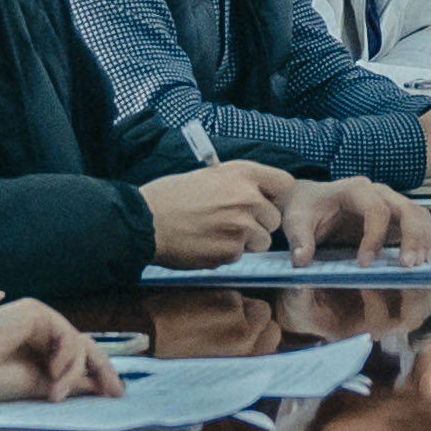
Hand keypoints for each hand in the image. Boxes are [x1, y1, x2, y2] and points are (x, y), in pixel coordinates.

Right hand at [0, 297, 114, 401]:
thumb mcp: (36, 389)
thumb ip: (65, 383)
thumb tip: (96, 388)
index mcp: (39, 351)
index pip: (77, 358)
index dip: (98, 374)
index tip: (115, 395)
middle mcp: (41, 333)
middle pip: (85, 347)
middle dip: (103, 370)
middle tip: (116, 392)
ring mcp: (39, 321)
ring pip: (79, 344)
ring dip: (74, 372)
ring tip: (57, 394)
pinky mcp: (36, 312)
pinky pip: (68, 336)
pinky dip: (67, 359)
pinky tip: (53, 375)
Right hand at [137, 160, 285, 265]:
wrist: (146, 221)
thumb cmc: (171, 196)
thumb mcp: (209, 176)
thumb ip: (238, 184)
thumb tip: (259, 195)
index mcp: (242, 173)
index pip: (284, 183)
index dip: (276, 196)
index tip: (266, 202)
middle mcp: (247, 198)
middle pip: (275, 218)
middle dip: (259, 224)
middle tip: (232, 223)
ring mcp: (241, 226)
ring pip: (262, 241)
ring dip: (246, 242)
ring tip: (217, 234)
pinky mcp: (231, 251)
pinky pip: (241, 256)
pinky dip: (226, 254)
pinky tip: (206, 244)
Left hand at [286, 173, 430, 262]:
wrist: (311, 198)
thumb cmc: (305, 209)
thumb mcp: (295, 222)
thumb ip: (299, 240)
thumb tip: (302, 260)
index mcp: (353, 190)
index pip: (375, 209)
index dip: (374, 236)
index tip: (364, 264)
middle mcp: (378, 191)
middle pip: (406, 208)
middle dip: (412, 237)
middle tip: (409, 265)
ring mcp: (391, 201)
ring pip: (419, 213)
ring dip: (424, 238)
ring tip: (422, 264)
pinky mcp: (397, 214)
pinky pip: (421, 220)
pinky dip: (428, 237)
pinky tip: (427, 258)